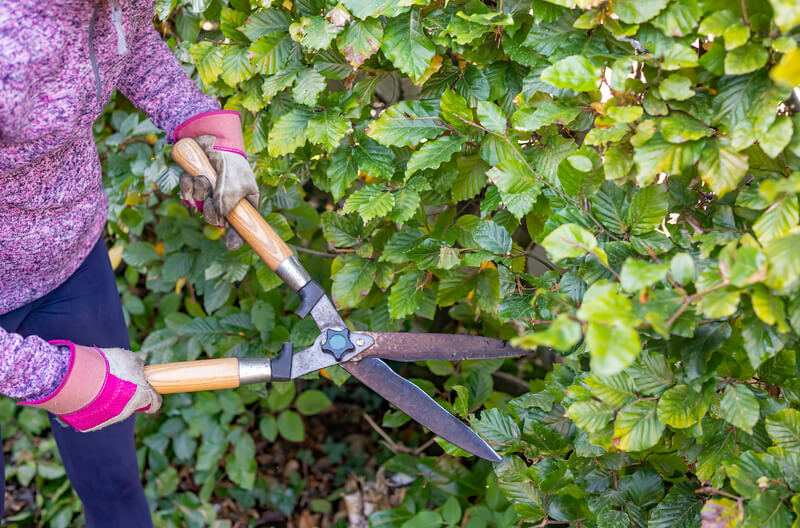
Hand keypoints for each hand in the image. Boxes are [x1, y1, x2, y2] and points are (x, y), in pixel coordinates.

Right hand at [20, 341, 160, 431]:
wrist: (78, 378)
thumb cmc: (107, 365)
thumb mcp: (128, 359)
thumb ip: (137, 366)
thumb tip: (142, 368)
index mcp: (141, 395)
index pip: (155, 403)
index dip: (153, 399)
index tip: (151, 396)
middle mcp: (127, 410)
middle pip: (132, 406)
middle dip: (127, 396)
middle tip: (117, 384)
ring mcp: (109, 419)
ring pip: (114, 410)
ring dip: (109, 401)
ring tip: (97, 386)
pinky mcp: (91, 424)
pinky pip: (96, 415)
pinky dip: (94, 407)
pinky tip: (86, 395)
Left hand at [174, 111, 258, 250]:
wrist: (210, 137)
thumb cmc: (230, 161)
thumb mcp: (233, 186)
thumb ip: (227, 206)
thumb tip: (222, 228)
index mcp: (244, 202)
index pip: (243, 226)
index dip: (238, 237)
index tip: (231, 245)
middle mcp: (227, 200)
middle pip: (216, 219)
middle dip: (210, 208)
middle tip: (212, 195)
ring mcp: (210, 193)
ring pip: (199, 206)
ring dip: (198, 191)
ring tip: (203, 176)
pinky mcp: (195, 185)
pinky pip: (187, 194)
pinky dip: (187, 185)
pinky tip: (191, 175)